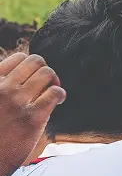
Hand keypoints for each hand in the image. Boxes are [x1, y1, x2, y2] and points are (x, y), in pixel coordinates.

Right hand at [0, 54, 65, 175]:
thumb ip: (4, 88)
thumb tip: (29, 77)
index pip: (18, 58)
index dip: (31, 66)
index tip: (33, 80)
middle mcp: (2, 88)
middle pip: (36, 61)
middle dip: (45, 71)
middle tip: (47, 86)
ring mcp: (16, 102)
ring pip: (47, 73)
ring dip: (55, 81)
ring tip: (52, 94)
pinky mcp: (32, 118)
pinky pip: (55, 92)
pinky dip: (60, 94)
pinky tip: (58, 102)